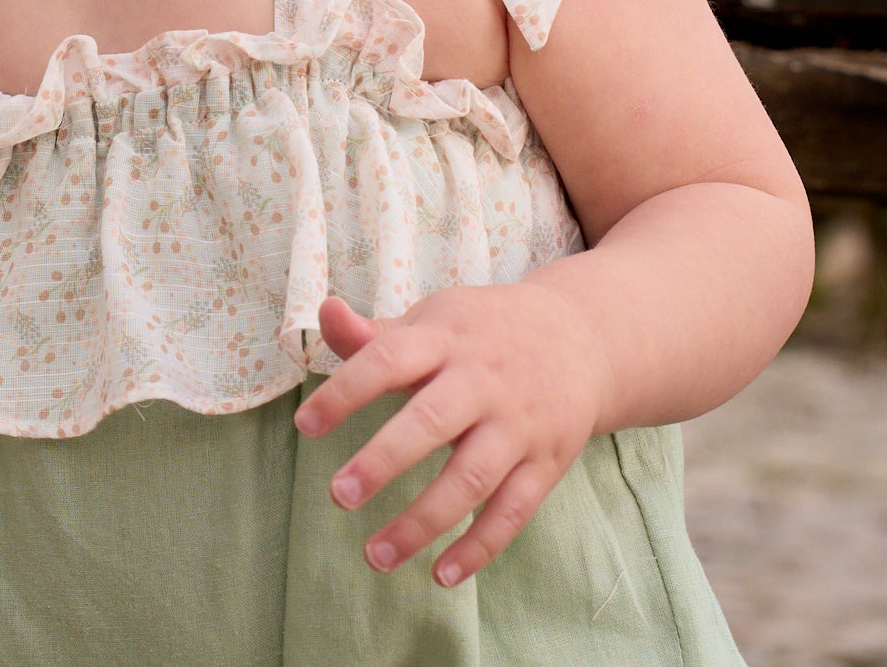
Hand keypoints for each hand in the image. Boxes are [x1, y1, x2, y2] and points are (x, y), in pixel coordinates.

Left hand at [293, 284, 610, 586]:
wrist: (580, 336)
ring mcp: (517, 424)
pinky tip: (441, 574)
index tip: (306, 426)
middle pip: (431, 422)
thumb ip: (373, 333)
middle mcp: (482, 380)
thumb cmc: (481, 332)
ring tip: (375, 555)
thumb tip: (324, 312)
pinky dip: (479, 547)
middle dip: (383, 461)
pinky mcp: (546, 462)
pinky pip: (513, 511)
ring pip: (470, 479)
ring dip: (423, 523)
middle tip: (338, 495)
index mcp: (445, 339)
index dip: (345, 391)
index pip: (388, 359)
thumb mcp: (432, 319)